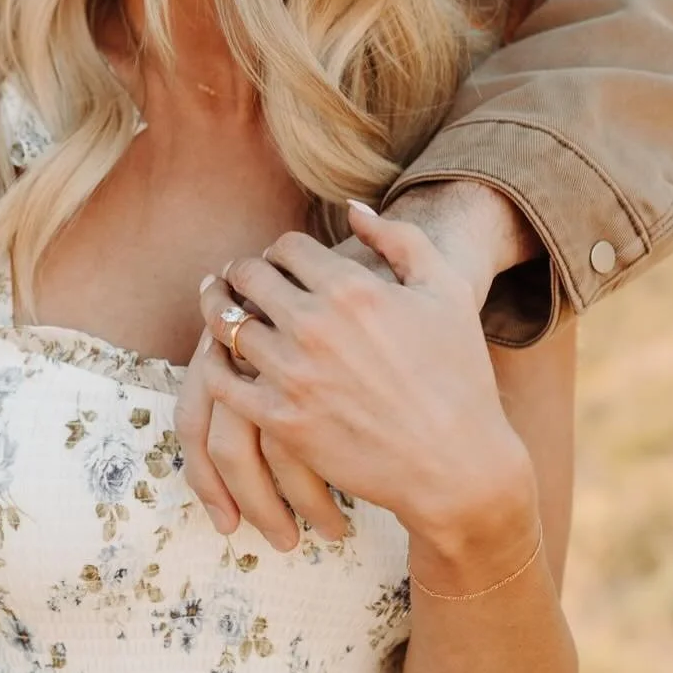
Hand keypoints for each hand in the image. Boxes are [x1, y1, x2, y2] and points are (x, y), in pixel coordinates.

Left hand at [211, 203, 535, 551]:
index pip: (287, 248)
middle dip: (243, 272)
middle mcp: (315, 325)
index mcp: (353, 289)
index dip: (280, 250)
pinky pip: (221, 380)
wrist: (457, 464)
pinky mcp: (280, 418)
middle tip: (239, 277)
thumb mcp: (446, 291)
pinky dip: (212, 361)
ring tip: (219, 305)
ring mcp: (293, 374)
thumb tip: (351, 209)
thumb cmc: (459, 374)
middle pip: (249, 277)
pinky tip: (217, 355)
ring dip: (220, 309)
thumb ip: (399, 239)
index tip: (280, 261)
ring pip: (227, 324)